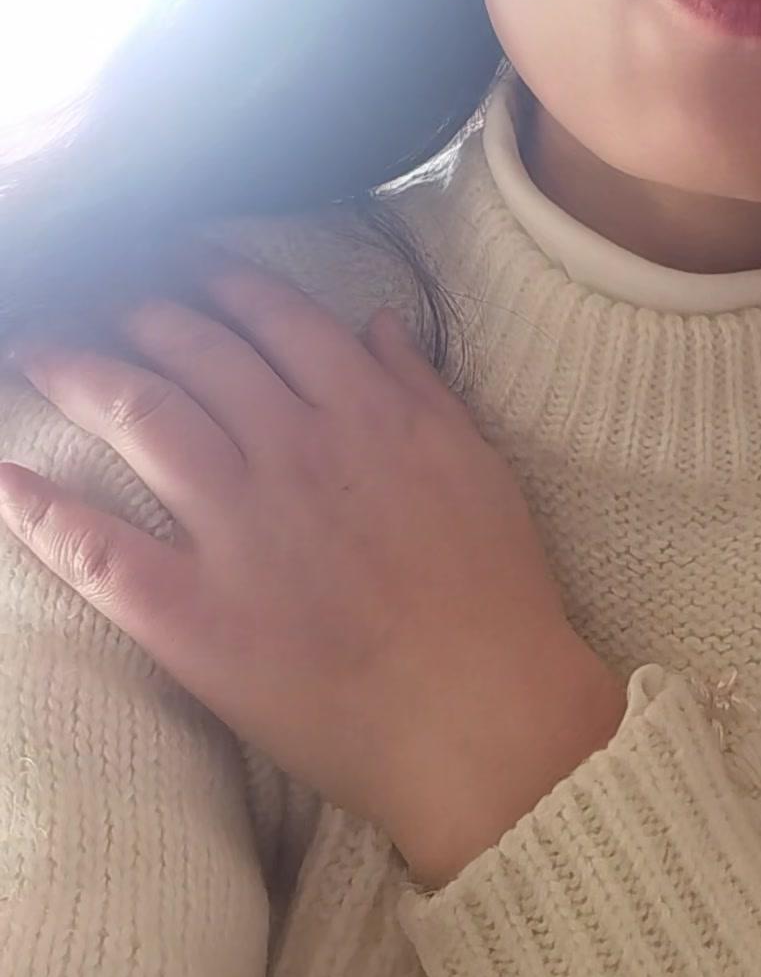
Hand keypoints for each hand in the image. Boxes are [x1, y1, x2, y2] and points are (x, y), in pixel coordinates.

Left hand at [0, 245, 611, 865]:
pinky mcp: (194, 614)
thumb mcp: (476, 465)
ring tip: (38, 351)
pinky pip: (99, 550)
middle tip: (106, 301)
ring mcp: (236, 529)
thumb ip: (422, 387)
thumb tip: (375, 321)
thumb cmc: (495, 594)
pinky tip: (2, 476)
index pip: (273, 317)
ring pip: (140, 418)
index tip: (190, 262)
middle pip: (194, 353)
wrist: (483, 714)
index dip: (222, 280)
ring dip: (78, 374)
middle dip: (141, 315)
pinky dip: (40, 510)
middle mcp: (290, 450)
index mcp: (363, 412)